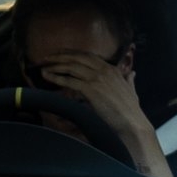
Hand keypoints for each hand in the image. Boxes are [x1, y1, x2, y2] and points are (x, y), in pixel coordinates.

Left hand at [25, 50, 171, 176]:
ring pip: (71, 67)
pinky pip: (69, 80)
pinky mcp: (91, 89)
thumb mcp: (132, 91)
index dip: (72, 53)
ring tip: (44, 66)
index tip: (61, 53)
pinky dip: (56, 77)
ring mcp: (97, 79)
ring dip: (55, 65)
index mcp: (112, 69)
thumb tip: (132, 74)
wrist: (132, 123)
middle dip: (60, 56)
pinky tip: (47, 76)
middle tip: (47, 56)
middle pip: (77, 57)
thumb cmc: (131, 111)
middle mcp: (104, 70)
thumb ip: (129, 81)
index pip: (88, 56)